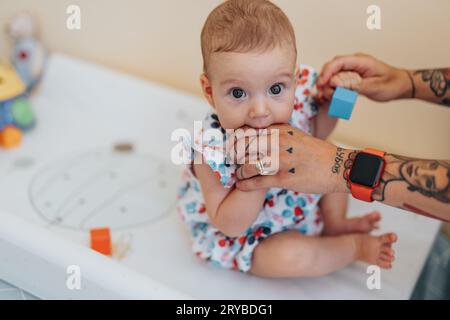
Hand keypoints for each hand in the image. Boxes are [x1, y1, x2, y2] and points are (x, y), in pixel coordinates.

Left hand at [229, 124, 349, 193]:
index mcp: (279, 130)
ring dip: (239, 172)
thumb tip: (257, 134)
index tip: (231, 147)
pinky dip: (245, 184)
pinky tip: (241, 185)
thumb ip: (276, 133)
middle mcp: (277, 143)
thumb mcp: (295, 135)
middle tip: (232, 162)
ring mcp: (279, 160)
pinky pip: (256, 182)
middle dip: (234, 156)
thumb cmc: (315, 152)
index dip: (235, 141)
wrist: (336, 166)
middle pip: (243, 148)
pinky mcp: (282, 178)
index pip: (247, 132)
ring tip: (238, 175)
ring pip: (247, 165)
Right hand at [316, 53, 411, 101]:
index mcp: (361, 61)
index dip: (327, 72)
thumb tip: (336, 83)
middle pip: (332, 68)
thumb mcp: (374, 87)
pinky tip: (331, 97)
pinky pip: (338, 82)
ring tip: (326, 97)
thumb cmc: (392, 84)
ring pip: (333, 75)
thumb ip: (354, 85)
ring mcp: (352, 70)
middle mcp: (355, 64)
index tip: (321, 83)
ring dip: (327, 86)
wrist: (401, 85)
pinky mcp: (352, 78)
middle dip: (324, 80)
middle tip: (321, 93)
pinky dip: (332, 90)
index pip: (338, 62)